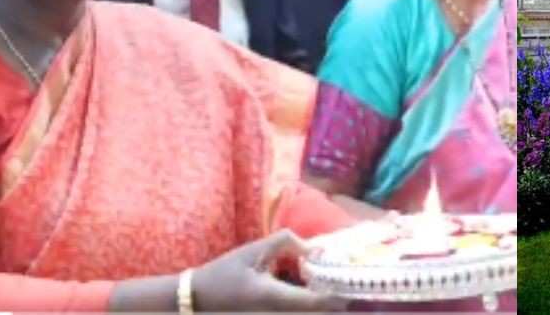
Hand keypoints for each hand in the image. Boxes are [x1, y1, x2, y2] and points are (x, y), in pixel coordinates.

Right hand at [190, 229, 343, 311]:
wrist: (197, 298)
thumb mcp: (253, 251)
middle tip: (348, 281)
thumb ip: (285, 242)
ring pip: (305, 312)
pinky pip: (296, 311)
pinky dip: (308, 303)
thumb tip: (313, 249)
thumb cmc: (224, 274)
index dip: (338, 295)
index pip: (317, 302)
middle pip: (315, 311)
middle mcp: (278, 314)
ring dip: (321, 301)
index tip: (351, 283)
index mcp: (275, 298)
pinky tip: (312, 288)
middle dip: (334, 299)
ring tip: (334, 283)